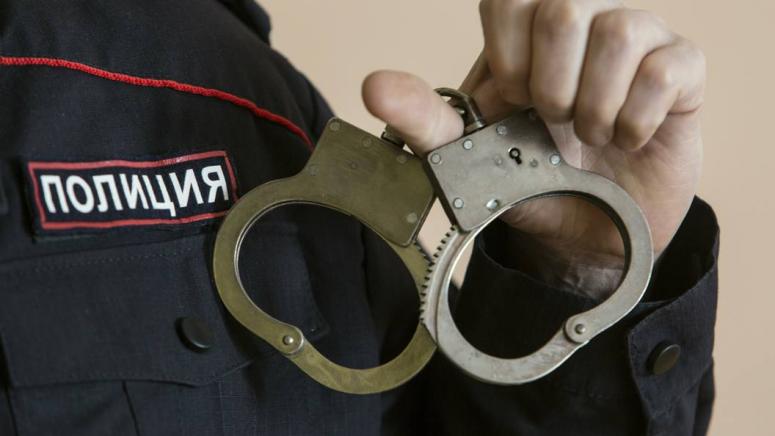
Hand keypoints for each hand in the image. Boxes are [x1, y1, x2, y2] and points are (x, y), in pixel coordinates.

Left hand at [362, 0, 704, 294]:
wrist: (589, 231)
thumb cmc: (532, 183)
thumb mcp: (472, 158)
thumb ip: (426, 122)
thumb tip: (373, 86)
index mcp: (529, 36)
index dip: (508, 54)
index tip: (512, 100)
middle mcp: (585, 23)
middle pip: (563, 5)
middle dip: (550, 86)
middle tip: (553, 124)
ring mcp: (637, 41)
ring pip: (619, 29)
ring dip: (594, 107)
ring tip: (590, 137)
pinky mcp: (683, 70)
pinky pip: (667, 68)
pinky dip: (638, 119)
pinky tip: (628, 139)